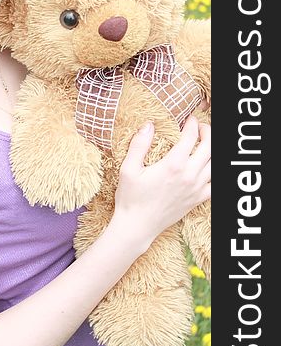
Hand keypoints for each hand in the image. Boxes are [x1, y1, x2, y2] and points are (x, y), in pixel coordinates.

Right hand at [114, 116, 210, 241]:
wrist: (137, 226)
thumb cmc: (130, 198)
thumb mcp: (129, 169)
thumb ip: (139, 145)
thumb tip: (148, 125)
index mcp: (173, 165)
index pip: (191, 137)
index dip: (192, 124)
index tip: (189, 119)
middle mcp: (188, 175)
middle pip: (209, 147)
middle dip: (207, 132)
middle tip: (200, 127)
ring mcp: (196, 189)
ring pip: (215, 164)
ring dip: (213, 150)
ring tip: (205, 143)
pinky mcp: (197, 199)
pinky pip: (215, 184)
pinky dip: (214, 173)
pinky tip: (207, 168)